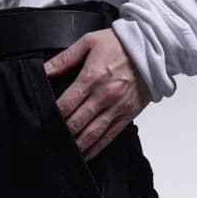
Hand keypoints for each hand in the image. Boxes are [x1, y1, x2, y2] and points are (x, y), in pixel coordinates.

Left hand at [43, 29, 151, 159]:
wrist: (152, 47)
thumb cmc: (120, 43)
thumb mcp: (89, 42)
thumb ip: (64, 58)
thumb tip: (44, 70)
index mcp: (91, 78)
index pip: (66, 105)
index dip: (54, 115)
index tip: (46, 121)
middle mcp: (103, 96)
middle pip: (76, 123)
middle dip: (63, 132)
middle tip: (52, 138)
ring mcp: (116, 107)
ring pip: (92, 134)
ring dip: (77, 146)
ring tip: (66, 152)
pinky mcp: (127, 114)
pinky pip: (109, 137)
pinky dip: (96, 148)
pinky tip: (86, 154)